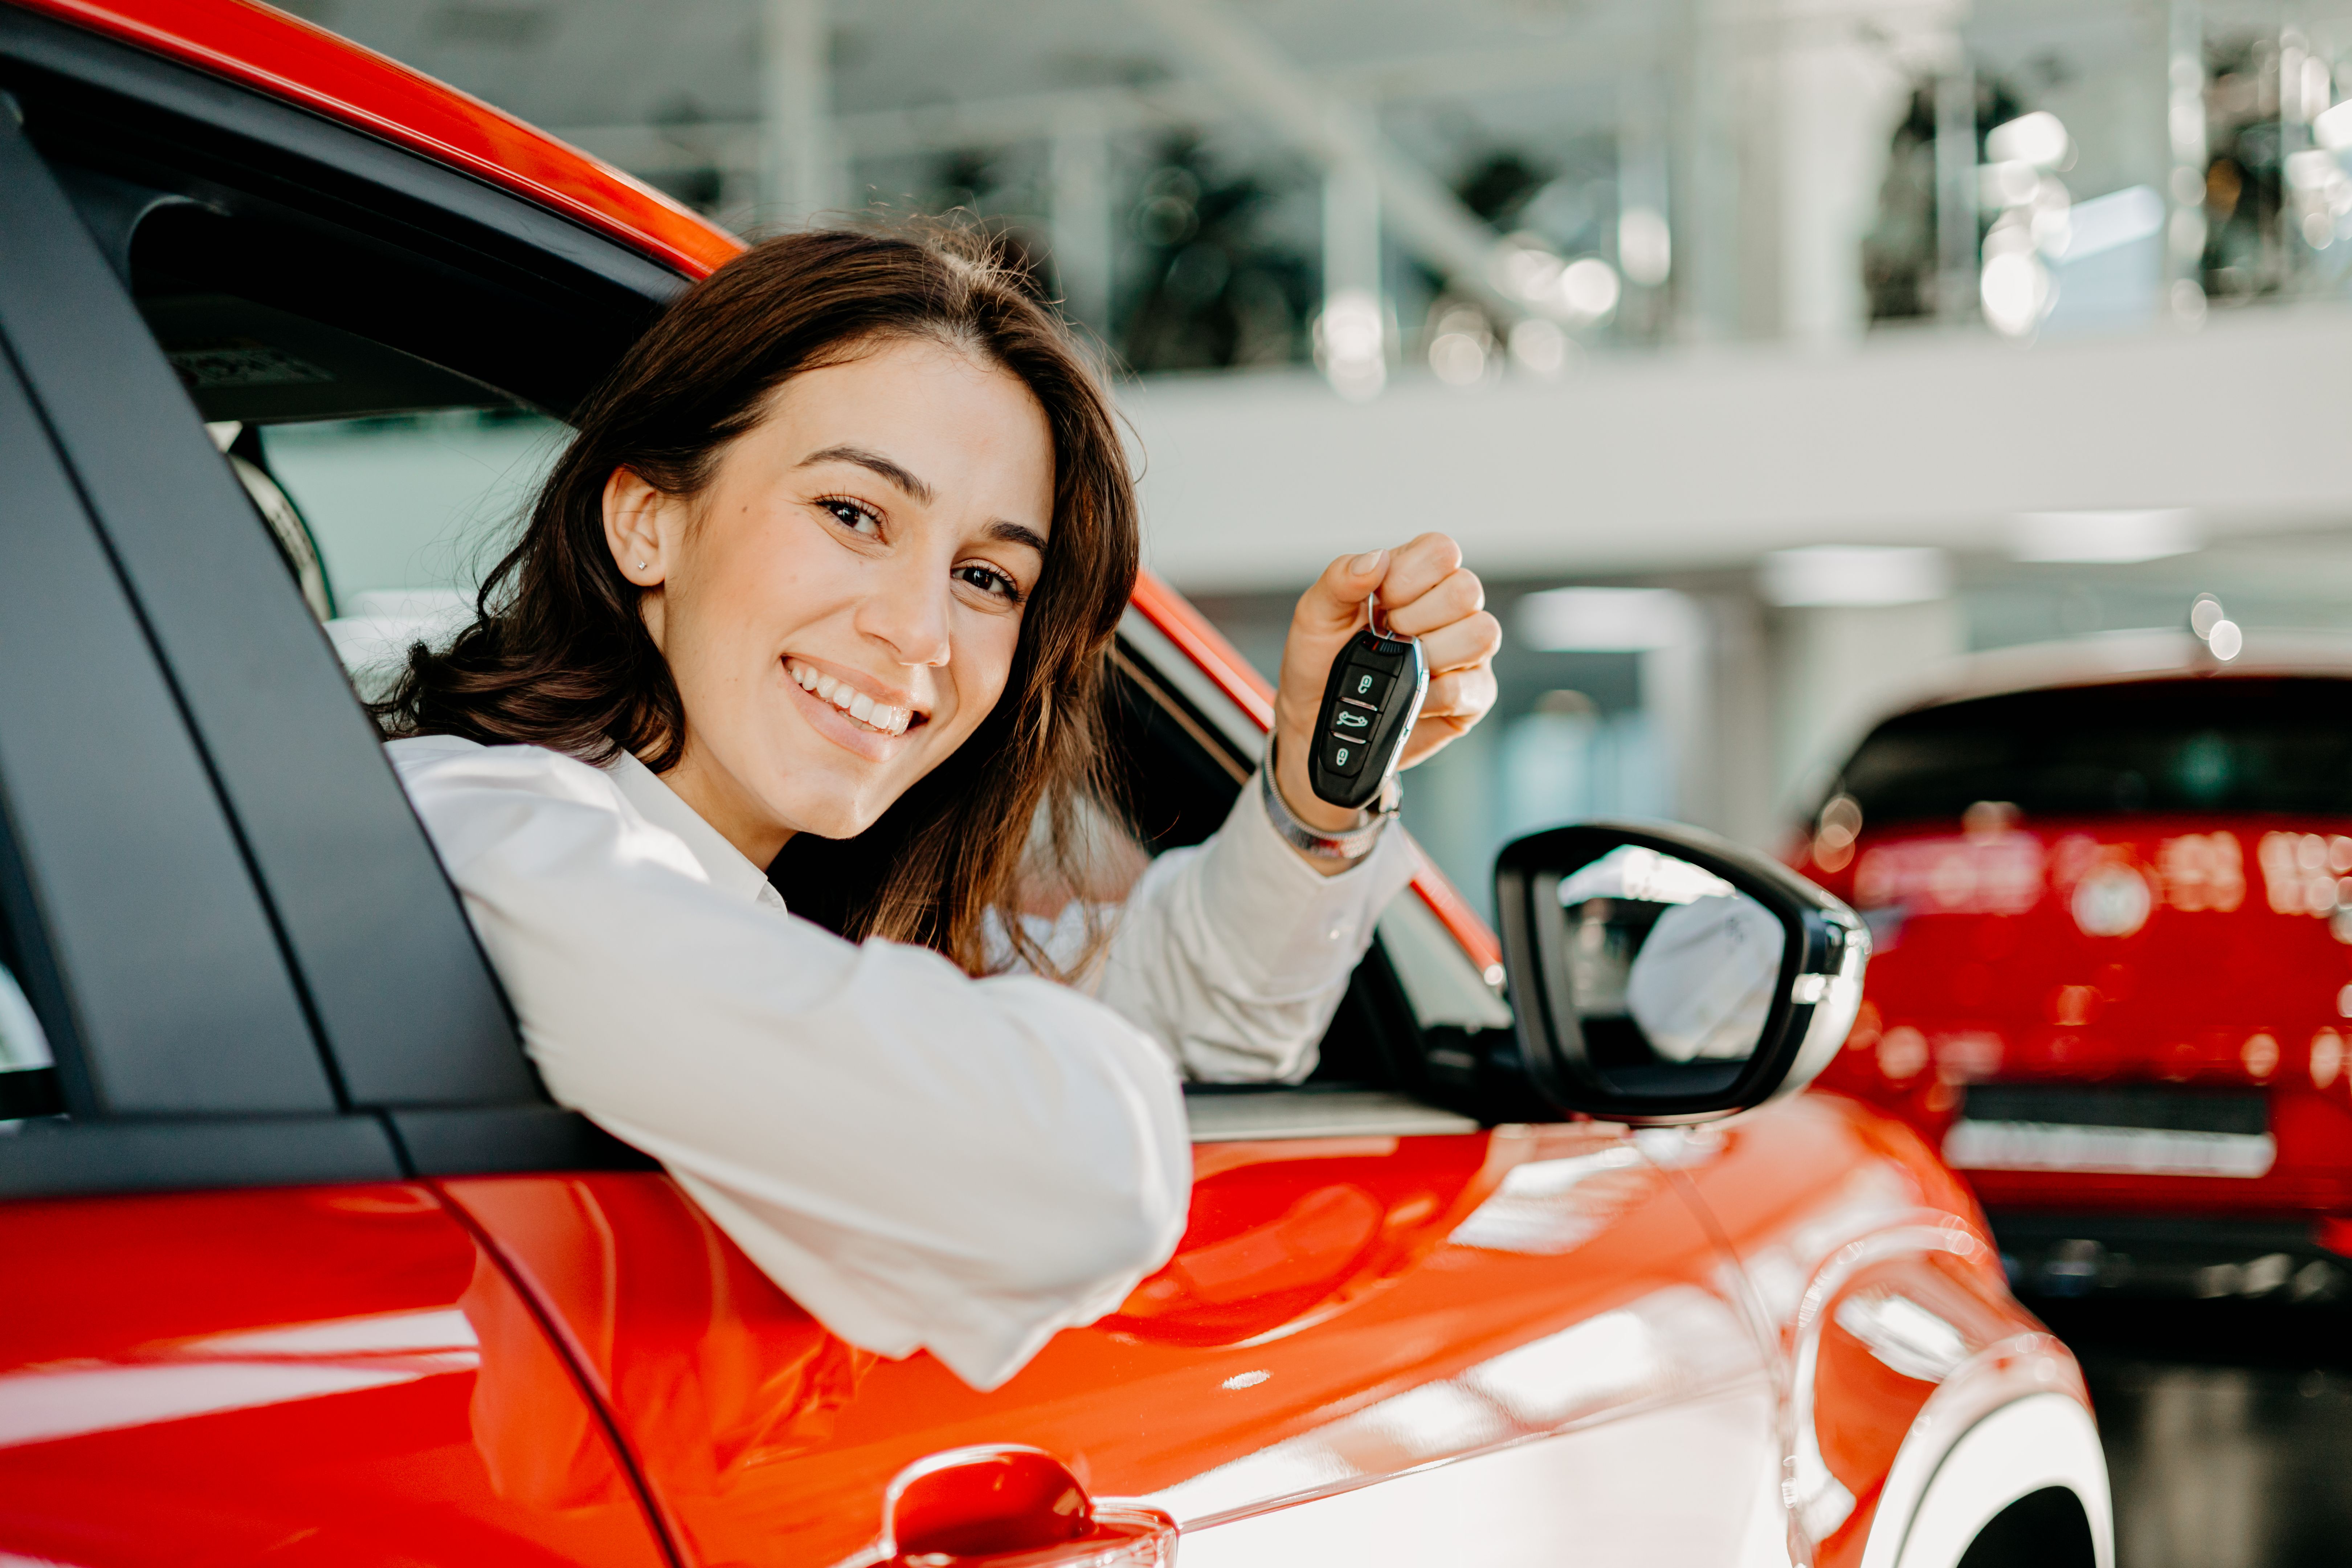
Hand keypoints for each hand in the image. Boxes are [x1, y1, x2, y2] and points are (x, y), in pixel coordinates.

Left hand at [1271, 532, 1499, 839]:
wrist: (1315, 724)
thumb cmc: (1320, 663)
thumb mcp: (1315, 616)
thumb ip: (1340, 579)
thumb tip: (1376, 559)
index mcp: (1416, 580)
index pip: (1441, 551)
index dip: (1410, 575)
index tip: (1379, 602)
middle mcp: (1449, 612)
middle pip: (1467, 590)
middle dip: (1417, 616)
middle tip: (1386, 637)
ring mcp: (1466, 654)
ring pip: (1481, 634)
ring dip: (1431, 653)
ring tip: (1399, 667)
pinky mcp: (1472, 696)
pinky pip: (1469, 687)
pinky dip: (1432, 696)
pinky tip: (1409, 697)